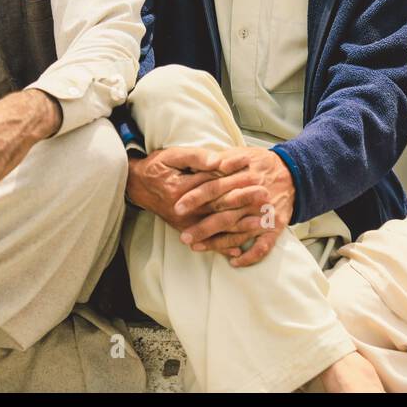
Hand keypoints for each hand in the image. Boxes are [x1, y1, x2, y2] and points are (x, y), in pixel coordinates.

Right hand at [126, 146, 258, 234]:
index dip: (237, 181)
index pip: (215, 186)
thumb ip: (198, 158)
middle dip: (245, 204)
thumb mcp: (174, 155)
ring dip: (240, 228)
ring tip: (262, 223)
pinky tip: (240, 251)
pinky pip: (206, 242)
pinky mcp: (185, 230)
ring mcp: (185, 224)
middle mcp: (184, 211)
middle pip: (220, 208)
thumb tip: (219, 161)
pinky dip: (223, 247)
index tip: (257, 177)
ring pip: (217, 228)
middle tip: (267, 199)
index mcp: (182, 190)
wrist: (138, 186)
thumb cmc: (158, 166)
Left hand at [174, 147, 293, 266]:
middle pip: (224, 214)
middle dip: (202, 227)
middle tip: (183, 236)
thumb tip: (199, 165)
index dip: (195, 198)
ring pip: (239, 233)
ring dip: (218, 243)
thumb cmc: (262, 163)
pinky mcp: (275, 227)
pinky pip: (263, 247)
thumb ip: (221, 159)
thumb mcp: (241, 153)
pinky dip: (249, 256)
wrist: (295, 172)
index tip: (178, 207)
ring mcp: (265, 215)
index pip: (215, 188)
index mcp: (243, 177)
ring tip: (196, 248)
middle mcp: (254, 198)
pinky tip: (234, 261)